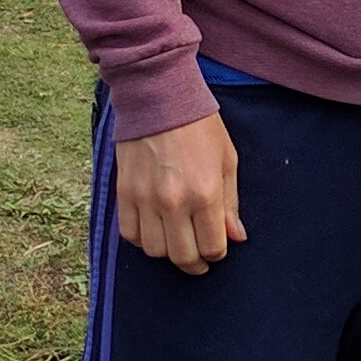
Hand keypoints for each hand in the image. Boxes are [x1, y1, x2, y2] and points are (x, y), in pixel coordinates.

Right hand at [115, 110, 243, 272]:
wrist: (158, 97)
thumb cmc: (199, 126)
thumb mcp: (227, 160)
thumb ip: (230, 203)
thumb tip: (235, 237)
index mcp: (205, 193)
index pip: (212, 247)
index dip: (217, 253)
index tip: (217, 247)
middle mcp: (174, 201)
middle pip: (183, 256)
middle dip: (195, 263)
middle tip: (199, 258)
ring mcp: (146, 199)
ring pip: (155, 250)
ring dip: (168, 251)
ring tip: (176, 240)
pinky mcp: (124, 193)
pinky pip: (130, 234)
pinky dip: (143, 239)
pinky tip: (154, 229)